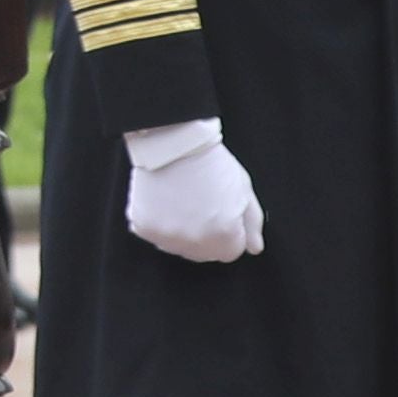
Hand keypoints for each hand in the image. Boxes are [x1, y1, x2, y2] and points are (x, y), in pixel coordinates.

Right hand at [123, 122, 266, 265]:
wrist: (173, 142)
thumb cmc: (210, 162)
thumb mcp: (243, 190)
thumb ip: (252, 223)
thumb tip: (254, 247)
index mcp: (223, 233)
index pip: (230, 252)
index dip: (229, 234)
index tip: (221, 215)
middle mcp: (195, 240)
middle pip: (203, 254)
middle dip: (206, 236)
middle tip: (201, 207)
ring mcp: (166, 234)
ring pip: (177, 246)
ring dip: (181, 231)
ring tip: (182, 202)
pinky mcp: (144, 226)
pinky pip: (154, 235)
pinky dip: (158, 223)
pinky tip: (165, 202)